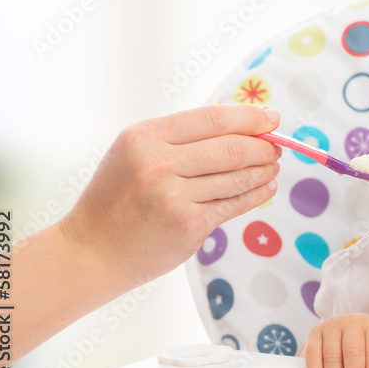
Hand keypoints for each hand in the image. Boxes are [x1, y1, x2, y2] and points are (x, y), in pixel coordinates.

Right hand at [59, 104, 282, 284]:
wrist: (92, 250)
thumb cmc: (118, 197)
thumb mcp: (134, 152)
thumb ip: (181, 137)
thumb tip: (241, 124)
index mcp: (144, 137)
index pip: (212, 118)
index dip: (250, 117)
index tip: (272, 118)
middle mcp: (158, 164)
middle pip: (231, 147)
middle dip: (262, 146)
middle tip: (276, 146)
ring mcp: (174, 196)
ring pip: (237, 177)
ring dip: (263, 170)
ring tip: (273, 165)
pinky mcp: (188, 225)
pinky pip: (234, 204)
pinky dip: (256, 193)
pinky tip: (266, 186)